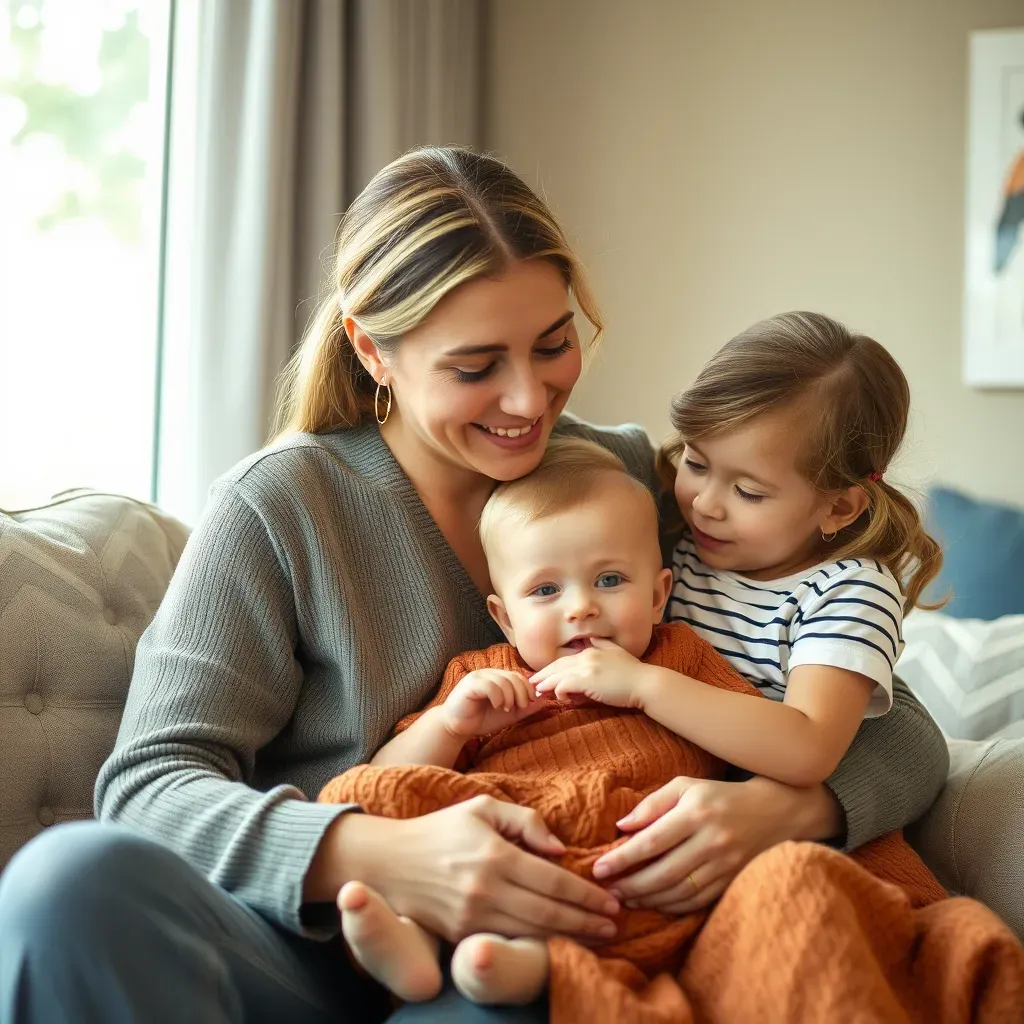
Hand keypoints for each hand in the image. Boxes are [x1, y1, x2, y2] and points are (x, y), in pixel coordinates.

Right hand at [337, 795, 621, 942]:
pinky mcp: (461, 934)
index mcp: (495, 854)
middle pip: (549, 913)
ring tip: (597, 937)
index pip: (553, 880)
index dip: (586, 895)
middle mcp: (486, 889)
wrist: (388, 861)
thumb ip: (525, 821)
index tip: (611, 901)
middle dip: (587, 921)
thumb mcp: (482, 808)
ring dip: (570, 937)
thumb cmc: (441, 829)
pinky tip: (559, 943)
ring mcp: (472, 916)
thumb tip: (559, 848)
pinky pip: (508, 941)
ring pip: (532, 932)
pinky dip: (538, 944)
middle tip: (615, 925)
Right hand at [442, 668, 539, 737]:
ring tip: (506, 709)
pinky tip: (497, 706)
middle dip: (522, 693)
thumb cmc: (482, 720)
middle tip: (520, 707)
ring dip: (510, 697)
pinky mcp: (470, 684)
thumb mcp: (509, 715)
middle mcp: (488, 673)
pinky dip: (498, 697)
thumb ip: (525, 708)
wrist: (457, 728)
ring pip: (503, 680)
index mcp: (497, 678)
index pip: (518, 676)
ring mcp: (478, 676)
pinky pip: (490, 685)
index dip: (527, 689)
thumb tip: (545, 700)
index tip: (528, 704)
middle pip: (513, 677)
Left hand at [531, 638, 652, 707]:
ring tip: (537, 691)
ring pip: (558, 675)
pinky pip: (564, 686)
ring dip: (546, 684)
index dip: (552, 668)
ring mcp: (586, 668)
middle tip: (532, 683)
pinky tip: (560, 698)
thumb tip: (592, 640)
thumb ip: (603, 645)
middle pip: (557, 666)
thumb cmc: (634, 672)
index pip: (565, 660)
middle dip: (543, 675)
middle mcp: (586, 656)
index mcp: (591, 651)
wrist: (645, 683)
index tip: (543, 675)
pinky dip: (559, 692)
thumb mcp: (617, 652)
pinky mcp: (587, 681)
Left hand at [590, 775, 842, 913]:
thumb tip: (621, 827)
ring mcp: (725, 865)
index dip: (623, 858)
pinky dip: (671, 906)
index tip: (600, 868)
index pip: (652, 841)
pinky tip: (653, 902)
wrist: (774, 812)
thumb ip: (652, 804)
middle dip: (631, 885)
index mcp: (697, 813)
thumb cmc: (719, 796)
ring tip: (625, 897)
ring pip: (679, 892)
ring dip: (648, 899)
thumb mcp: (686, 786)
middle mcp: (712, 841)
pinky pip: (696, 901)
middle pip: (664, 873)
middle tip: (608, 890)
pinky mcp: (732, 882)